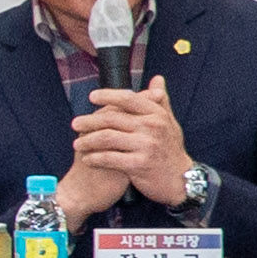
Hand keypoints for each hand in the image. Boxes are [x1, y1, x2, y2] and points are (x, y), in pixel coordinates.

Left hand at [70, 83, 194, 212]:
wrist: (180, 179)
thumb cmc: (171, 149)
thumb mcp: (169, 122)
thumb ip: (159, 100)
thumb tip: (157, 79)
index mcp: (156, 114)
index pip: (128, 99)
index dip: (107, 96)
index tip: (91, 97)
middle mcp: (152, 127)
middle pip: (112, 118)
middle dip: (89, 121)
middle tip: (75, 124)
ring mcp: (146, 146)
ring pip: (107, 137)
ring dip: (88, 140)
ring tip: (77, 143)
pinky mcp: (139, 164)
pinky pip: (110, 158)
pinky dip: (95, 158)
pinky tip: (87, 159)